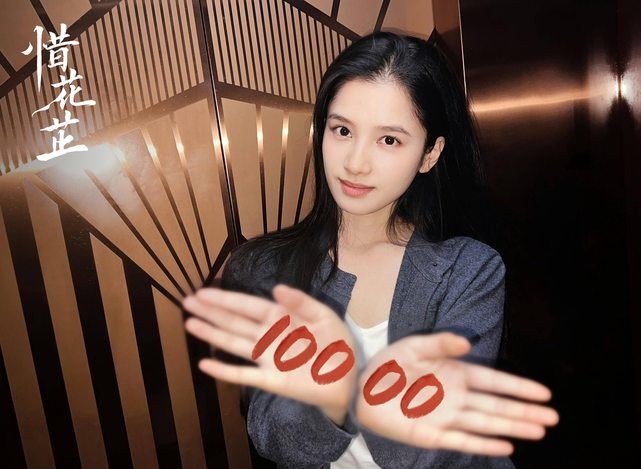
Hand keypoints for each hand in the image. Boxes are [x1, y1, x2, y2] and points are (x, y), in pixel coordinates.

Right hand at [183, 284, 356, 423]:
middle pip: (234, 321)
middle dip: (211, 312)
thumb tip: (276, 288)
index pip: (248, 305)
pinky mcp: (271, 379)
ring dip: (212, 333)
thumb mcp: (324, 316)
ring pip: (233, 343)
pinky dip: (224, 371)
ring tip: (189, 324)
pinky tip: (205, 364)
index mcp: (281, 317)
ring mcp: (267, 358)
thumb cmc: (337, 345)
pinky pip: (244, 374)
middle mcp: (269, 336)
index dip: (226, 298)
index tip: (203, 291)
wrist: (349, 379)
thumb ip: (301, 302)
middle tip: (187, 302)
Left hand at [355, 333, 558, 455]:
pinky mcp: (433, 434)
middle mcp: (457, 396)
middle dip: (524, 411)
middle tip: (553, 418)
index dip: (518, 387)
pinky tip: (506, 446)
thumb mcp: (415, 347)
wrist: (363, 388)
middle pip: (497, 405)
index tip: (544, 393)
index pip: (493, 381)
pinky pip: (462, 440)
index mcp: (456, 373)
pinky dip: (483, 443)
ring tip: (538, 430)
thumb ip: (441, 344)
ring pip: (486, 423)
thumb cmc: (391, 365)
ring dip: (512, 427)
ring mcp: (447, 416)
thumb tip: (468, 343)